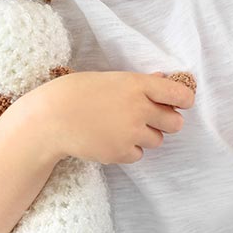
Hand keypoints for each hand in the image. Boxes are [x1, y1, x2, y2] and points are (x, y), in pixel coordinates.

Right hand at [21, 71, 194, 163]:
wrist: (49, 119)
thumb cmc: (77, 92)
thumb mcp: (111, 79)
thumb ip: (141, 83)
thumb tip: (164, 78)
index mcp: (138, 85)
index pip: (180, 95)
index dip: (184, 101)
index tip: (180, 103)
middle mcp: (139, 108)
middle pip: (176, 123)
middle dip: (166, 122)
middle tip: (149, 118)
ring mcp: (131, 132)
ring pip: (157, 140)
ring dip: (145, 136)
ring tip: (120, 127)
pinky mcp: (121, 153)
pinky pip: (138, 154)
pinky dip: (128, 150)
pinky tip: (109, 139)